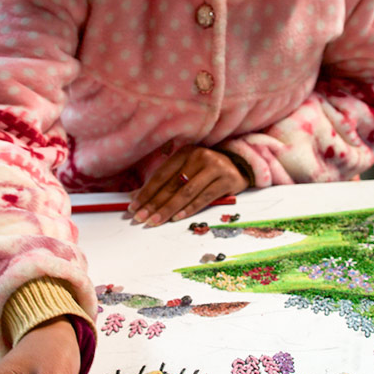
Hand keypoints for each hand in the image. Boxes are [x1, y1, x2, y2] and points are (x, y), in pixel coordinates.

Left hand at [129, 145, 249, 225]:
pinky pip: (204, 197)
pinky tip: (177, 217)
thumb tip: (136, 198)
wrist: (240, 166)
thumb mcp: (186, 171)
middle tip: (141, 217)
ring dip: (168, 209)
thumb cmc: (207, 170)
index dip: (146, 192)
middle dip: (154, 204)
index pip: (161, 175)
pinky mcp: (227, 180)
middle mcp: (199, 156)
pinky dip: (189, 209)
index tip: (133, 207)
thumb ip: (165, 183)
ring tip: (155, 221)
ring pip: (186, 192)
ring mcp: (214, 167)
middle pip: (172, 185)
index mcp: (185, 153)